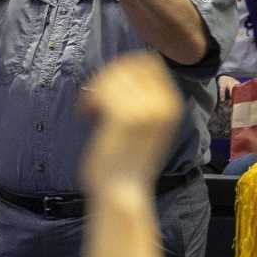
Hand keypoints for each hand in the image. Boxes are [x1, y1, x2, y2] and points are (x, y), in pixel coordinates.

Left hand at [80, 51, 185, 188]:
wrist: (122, 193)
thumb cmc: (127, 162)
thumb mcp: (144, 126)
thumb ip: (141, 100)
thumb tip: (120, 70)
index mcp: (171, 105)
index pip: (148, 63)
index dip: (123, 69)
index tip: (108, 90)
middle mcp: (164, 105)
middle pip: (130, 65)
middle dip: (107, 76)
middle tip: (95, 100)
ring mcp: (146, 110)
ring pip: (113, 76)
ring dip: (95, 89)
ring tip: (89, 111)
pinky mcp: (124, 118)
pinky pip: (101, 91)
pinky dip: (88, 100)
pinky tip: (84, 115)